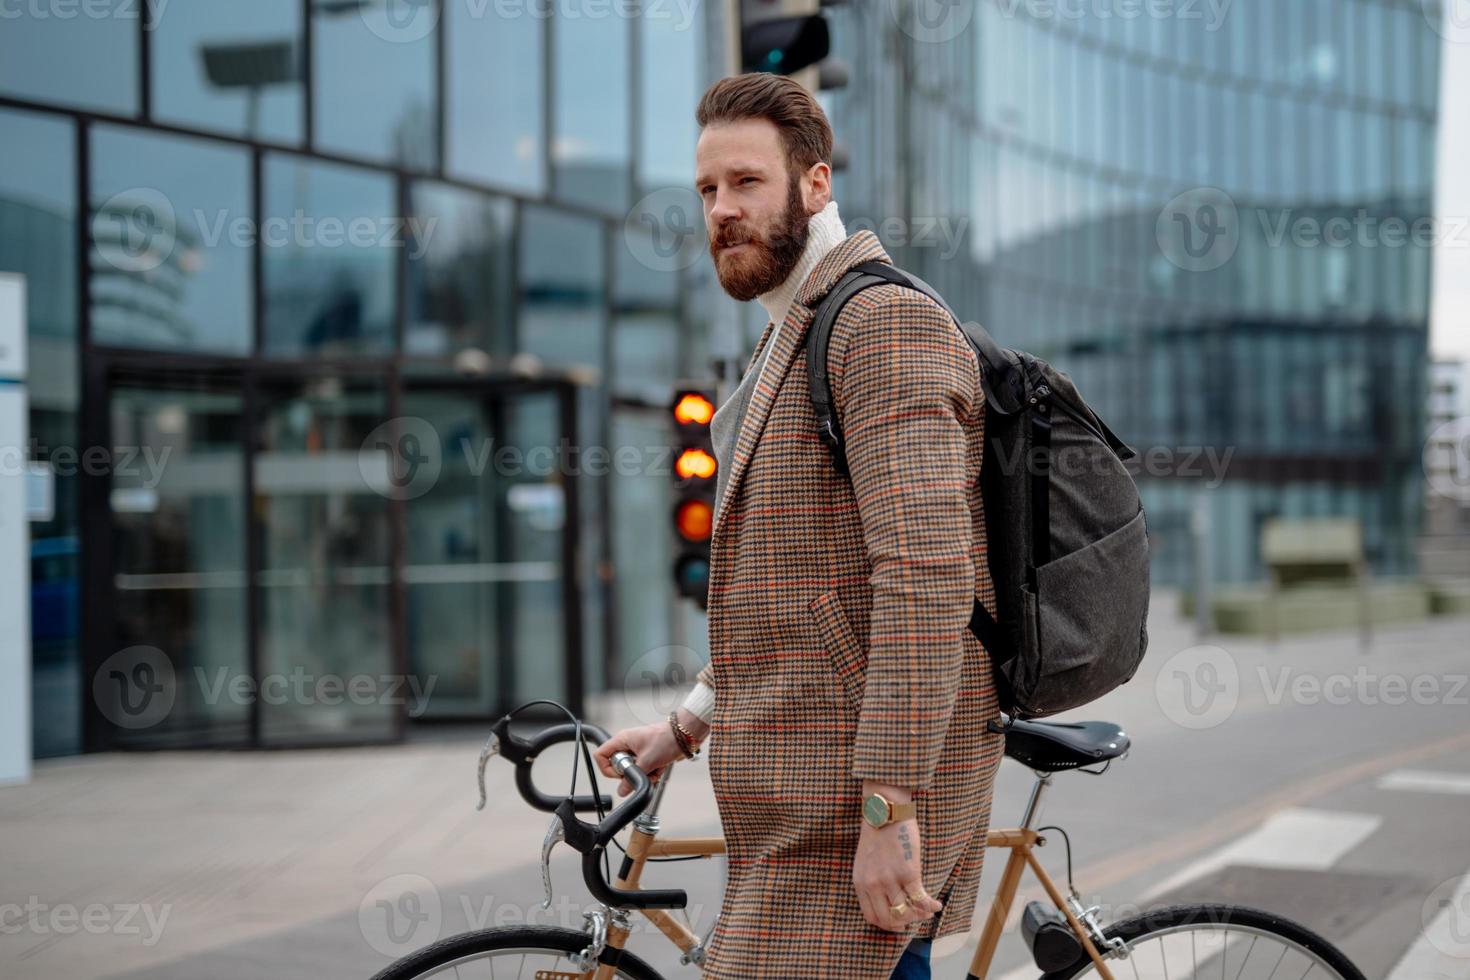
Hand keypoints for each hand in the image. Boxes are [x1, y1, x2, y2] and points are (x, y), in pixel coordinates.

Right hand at [594, 719, 684, 796]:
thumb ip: (632, 778)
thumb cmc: (667, 739)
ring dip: (644, 775)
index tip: (620, 775)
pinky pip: (644, 769)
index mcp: (622, 740)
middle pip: (619, 766)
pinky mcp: (648, 755)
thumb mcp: (647, 762)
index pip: (601, 755)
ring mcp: (638, 750)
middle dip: (632, 775)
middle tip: (642, 774)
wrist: (685, 735)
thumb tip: (622, 791)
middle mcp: (627, 744)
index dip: (607, 769)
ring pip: (633, 770)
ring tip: (655, 771)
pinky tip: (660, 768)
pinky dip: (652, 772)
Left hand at [853, 787, 942, 931]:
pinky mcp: (908, 872)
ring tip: (928, 910)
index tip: (899, 921)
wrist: (884, 811)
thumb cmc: (877, 835)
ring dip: (920, 915)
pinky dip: (930, 906)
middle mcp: (873, 885)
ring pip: (905, 912)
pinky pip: (920, 898)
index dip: (888, 924)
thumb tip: (888, 902)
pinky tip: (937, 904)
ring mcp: (890, 880)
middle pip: (888, 920)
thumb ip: (871, 882)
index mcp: (860, 883)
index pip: (871, 917)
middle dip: (904, 923)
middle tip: (916, 917)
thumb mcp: (865, 862)